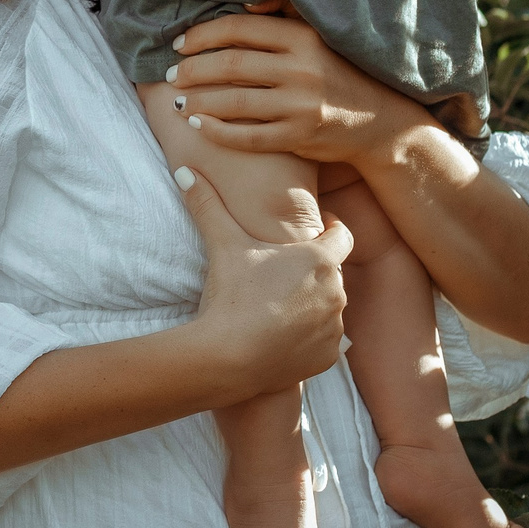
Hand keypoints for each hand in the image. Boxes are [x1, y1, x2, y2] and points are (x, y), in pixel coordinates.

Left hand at [163, 2, 426, 163]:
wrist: (381, 122)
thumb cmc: (339, 74)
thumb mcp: (320, 36)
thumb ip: (286, 13)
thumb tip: (247, 0)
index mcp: (302, 37)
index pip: (239, 29)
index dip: (202, 35)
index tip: (179, 44)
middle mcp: (301, 69)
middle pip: (230, 64)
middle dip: (192, 69)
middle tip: (171, 75)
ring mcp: (300, 105)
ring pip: (234, 101)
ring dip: (198, 100)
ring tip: (178, 101)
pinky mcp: (299, 136)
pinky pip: (248, 136)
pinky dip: (218, 131)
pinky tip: (199, 125)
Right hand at [175, 161, 352, 397]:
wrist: (229, 357)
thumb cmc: (232, 295)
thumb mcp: (223, 245)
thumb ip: (208, 205)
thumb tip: (185, 170)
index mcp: (322, 260)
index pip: (343, 235)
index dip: (331, 229)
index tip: (316, 229)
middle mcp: (337, 292)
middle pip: (331, 274)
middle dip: (312, 272)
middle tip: (281, 272)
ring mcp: (334, 328)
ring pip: (328, 308)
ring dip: (311, 305)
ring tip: (279, 306)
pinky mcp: (327, 357)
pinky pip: (323, 341)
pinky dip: (308, 337)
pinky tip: (281, 335)